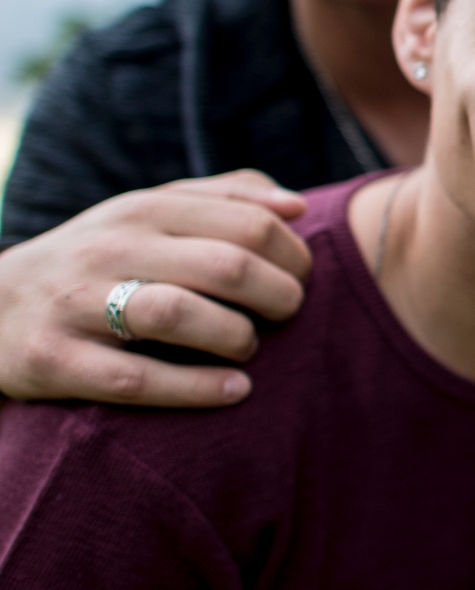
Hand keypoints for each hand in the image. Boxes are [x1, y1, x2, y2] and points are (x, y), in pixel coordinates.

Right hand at [0, 171, 310, 407]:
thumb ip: (224, 200)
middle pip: (226, 267)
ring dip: (237, 337)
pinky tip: (236, 389)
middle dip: (279, 296)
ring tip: (249, 347)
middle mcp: (111, 250)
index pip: (247, 222)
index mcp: (143, 210)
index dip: (293, 255)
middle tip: (288, 314)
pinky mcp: (57, 361)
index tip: (302, 279)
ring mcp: (79, 305)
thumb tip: (298, 206)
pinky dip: (197, 388)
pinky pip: (138, 379)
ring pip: (180, 315)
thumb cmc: (100, 261)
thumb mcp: (149, 215)